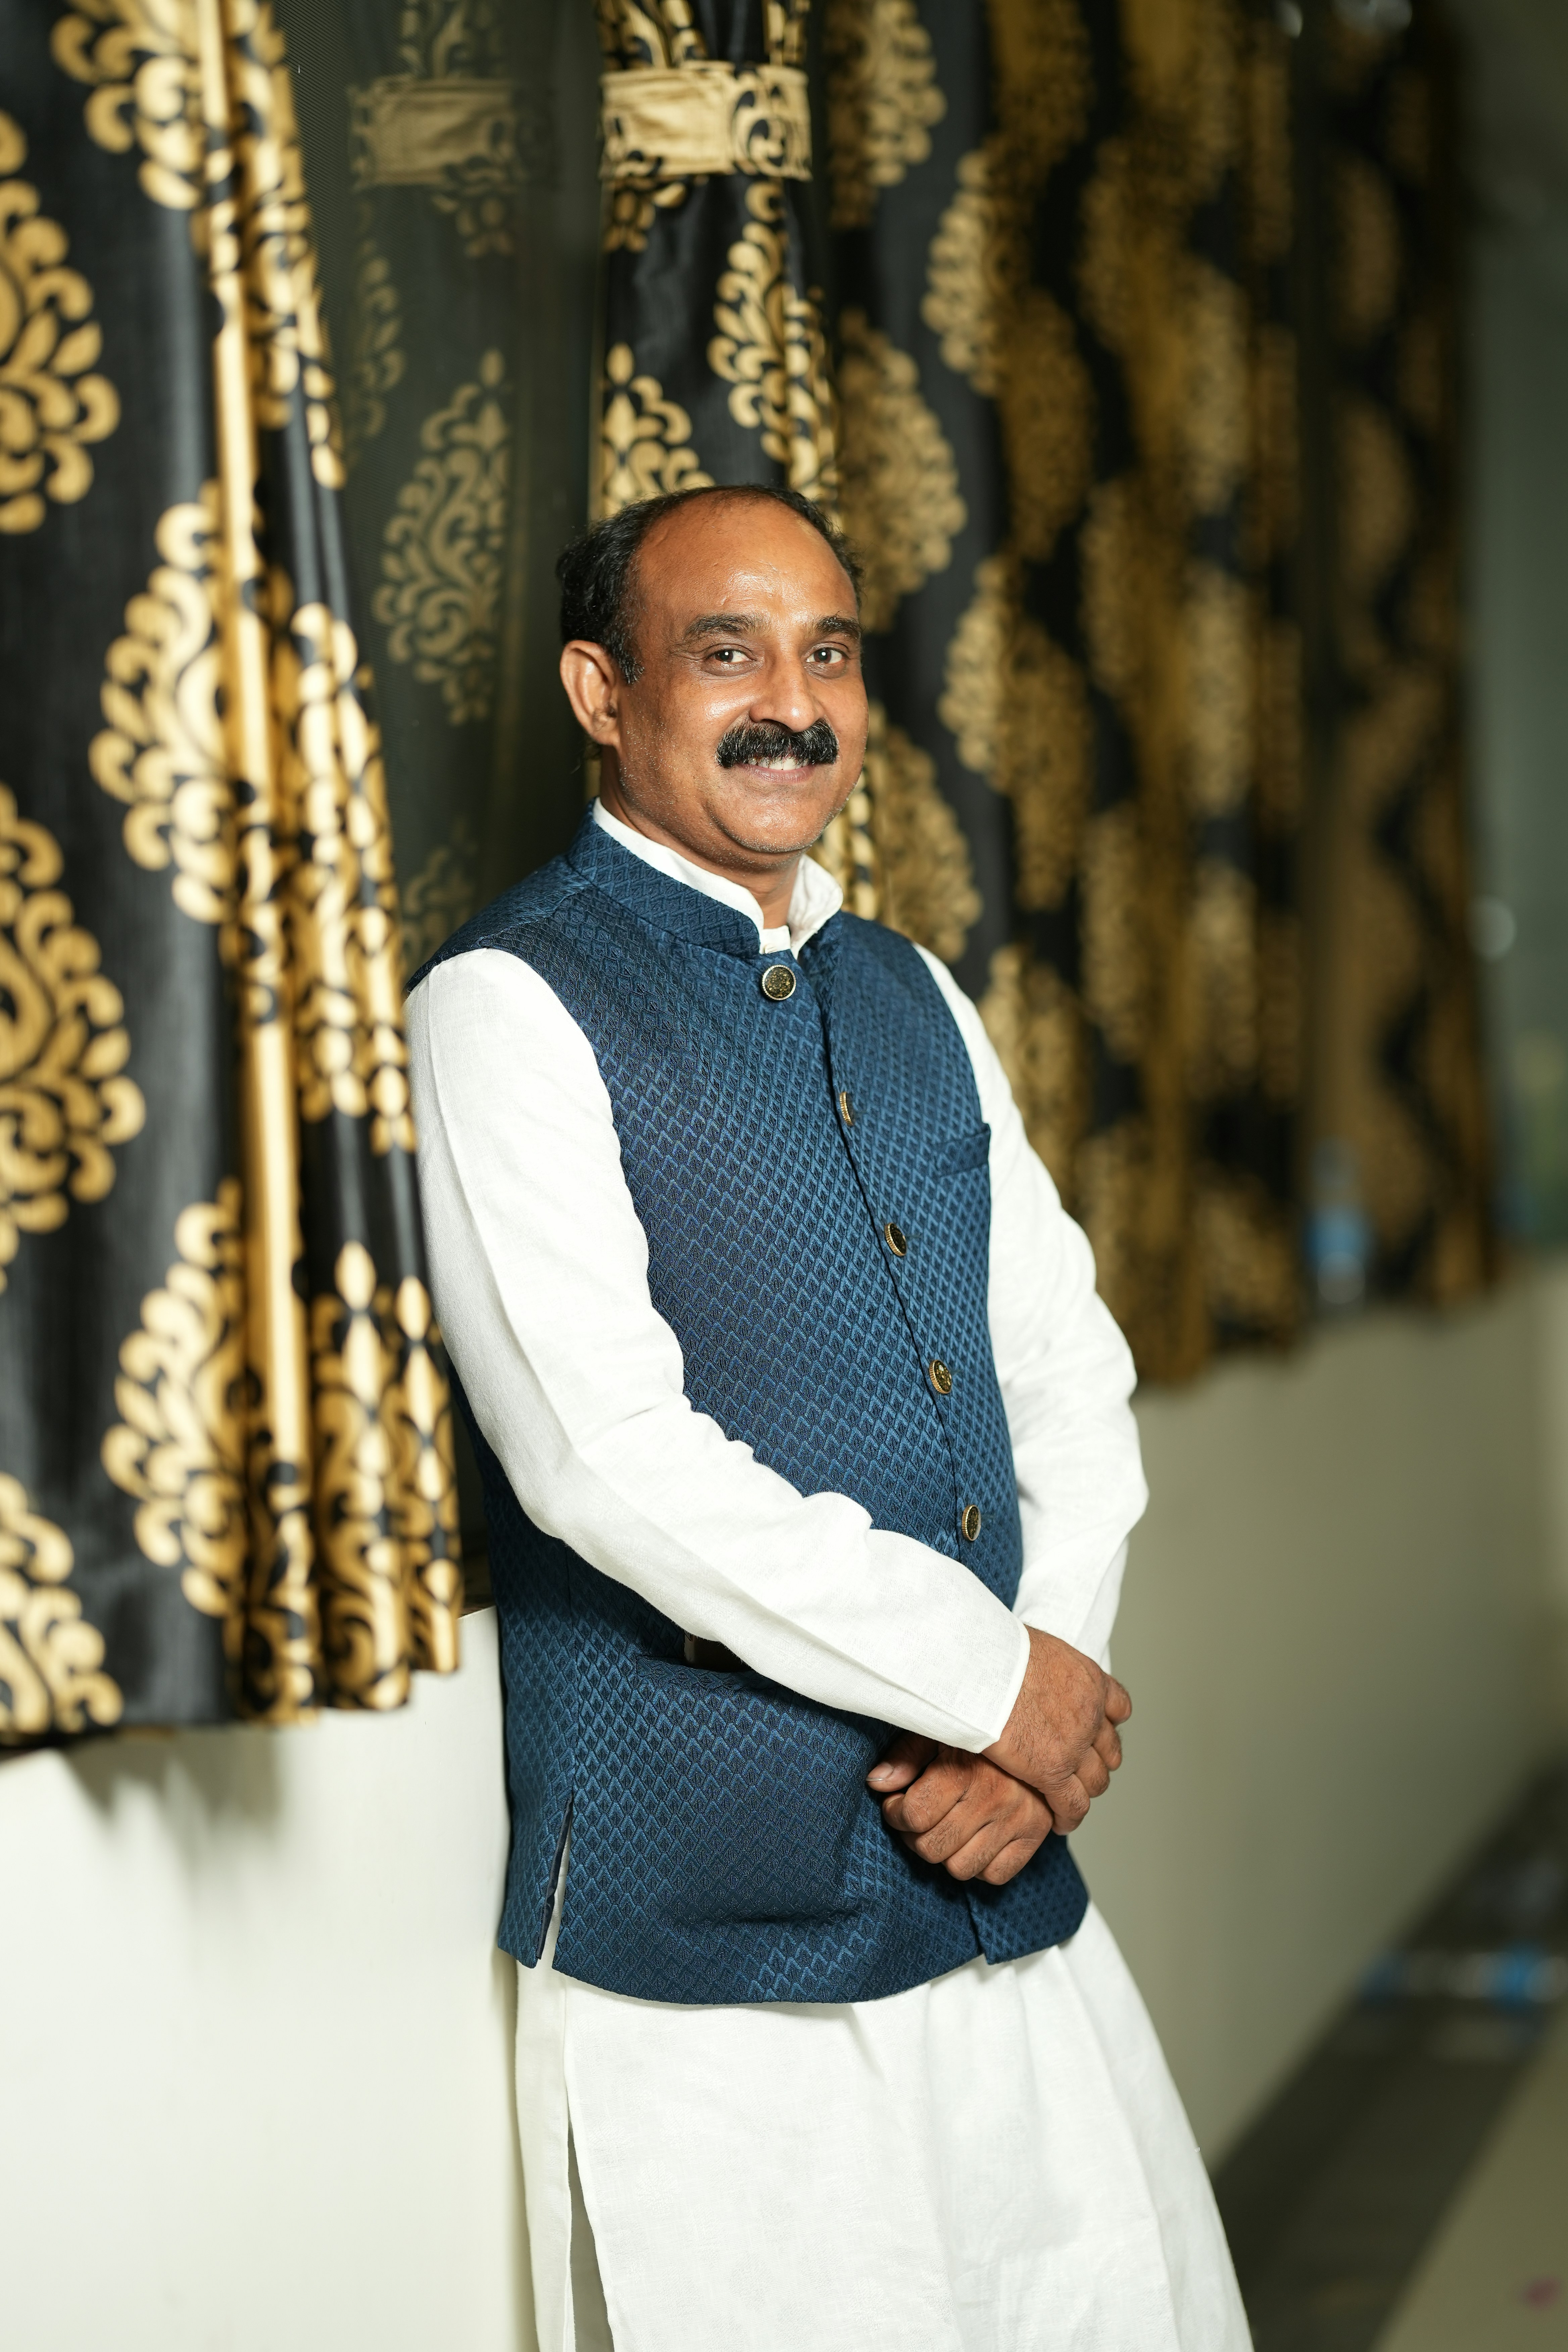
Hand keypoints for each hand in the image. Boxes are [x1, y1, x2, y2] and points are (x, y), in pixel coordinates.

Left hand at [867, 1733, 1054, 1885]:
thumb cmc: (980, 1733)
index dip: (895, 1813)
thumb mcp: (939, 1731)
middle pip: (932, 1848)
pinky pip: (994, 1875)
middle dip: (914, 1836)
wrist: (1038, 1729)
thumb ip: (906, 1755)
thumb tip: (877, 1782)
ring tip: (942, 1830)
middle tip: (916, 1821)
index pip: (914, 1815)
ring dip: (945, 1854)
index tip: (896, 1804)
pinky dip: (978, 1865)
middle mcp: (994, 1798)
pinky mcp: (1034, 1836)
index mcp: (965, 1769)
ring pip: (960, 1868)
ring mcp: (1017, 1820)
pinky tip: (972, 1840)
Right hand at [983, 1627, 1130, 1833]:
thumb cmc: (995, 1649)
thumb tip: (1025, 1667)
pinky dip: (1069, 1817)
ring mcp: (1075, 1746)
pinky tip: (1060, 1823)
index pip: (1119, 1707)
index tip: (1098, 1730)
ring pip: (1096, 1780)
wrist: (983, 1667)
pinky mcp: (1053, 1772)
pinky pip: (1072, 1805)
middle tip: (1082, 1768)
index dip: (1108, 1722)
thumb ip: (1042, 1665)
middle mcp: (1090, 1714)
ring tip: (1071, 1798)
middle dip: (1099, 1761)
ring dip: (1086, 1790)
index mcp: (1089, 1680)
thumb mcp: (1034, 1646)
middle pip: (1110, 1749)